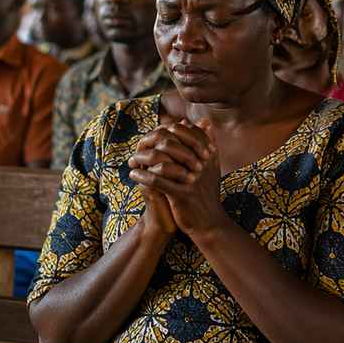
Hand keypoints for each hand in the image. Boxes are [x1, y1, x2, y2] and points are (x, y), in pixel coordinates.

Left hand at [128, 120, 224, 237]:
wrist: (210, 221)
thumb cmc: (206, 191)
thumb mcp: (211, 165)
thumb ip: (209, 142)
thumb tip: (204, 121)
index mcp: (207, 154)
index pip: (184, 131)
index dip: (165, 130)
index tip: (152, 135)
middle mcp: (201, 164)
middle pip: (170, 143)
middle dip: (150, 142)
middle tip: (138, 146)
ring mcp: (192, 179)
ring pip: (161, 161)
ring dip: (142, 159)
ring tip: (132, 161)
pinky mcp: (182, 195)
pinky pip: (158, 181)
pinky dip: (142, 177)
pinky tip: (133, 175)